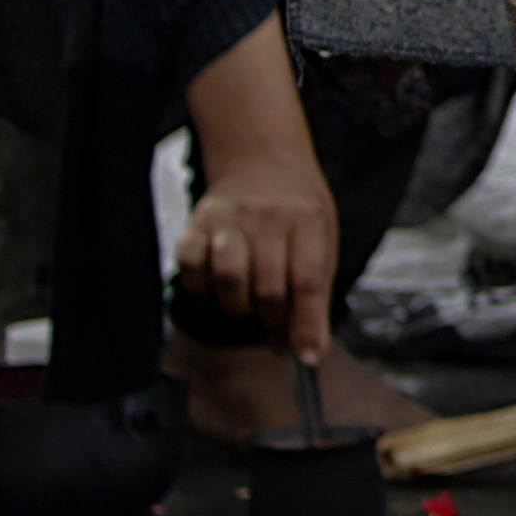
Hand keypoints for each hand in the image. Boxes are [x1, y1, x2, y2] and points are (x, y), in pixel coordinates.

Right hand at [173, 13, 334, 364]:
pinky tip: (218, 281)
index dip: (308, 325)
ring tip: (249, 298)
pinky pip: (192, 271)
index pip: (308, 282)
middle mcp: (269, 217)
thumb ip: (315, 290)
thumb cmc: (299, 209)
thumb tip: (306, 349)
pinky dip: (203, 287)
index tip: (308, 358)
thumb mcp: (323, 238)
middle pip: (268, 289)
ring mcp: (229, 218)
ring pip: (229, 281)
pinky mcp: (196, 223)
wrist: (263, 158)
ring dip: (239, 304)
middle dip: (274, 321)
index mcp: (309, 220)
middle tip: (276, 330)